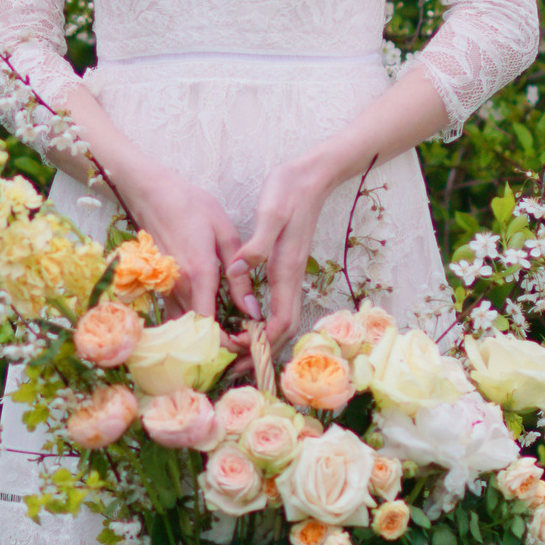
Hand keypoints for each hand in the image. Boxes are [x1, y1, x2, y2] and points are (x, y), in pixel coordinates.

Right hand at [102, 152, 256, 330]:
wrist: (152, 193)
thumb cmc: (192, 206)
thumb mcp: (225, 234)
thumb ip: (239, 277)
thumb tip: (251, 310)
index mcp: (199, 274)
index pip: (208, 325)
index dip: (226, 344)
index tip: (244, 343)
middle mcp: (178, 286)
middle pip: (196, 333)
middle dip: (219, 344)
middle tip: (242, 341)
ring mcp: (165, 287)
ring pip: (184, 327)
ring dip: (205, 336)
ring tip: (231, 332)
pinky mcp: (159, 285)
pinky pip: (176, 315)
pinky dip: (192, 324)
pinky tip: (210, 318)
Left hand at [241, 148, 345, 347]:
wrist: (312, 175)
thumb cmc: (290, 191)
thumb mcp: (271, 212)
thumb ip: (257, 243)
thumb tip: (238, 268)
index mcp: (286, 270)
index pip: (281, 322)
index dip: (262, 343)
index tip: (239, 353)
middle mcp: (291, 278)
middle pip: (283, 330)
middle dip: (261, 353)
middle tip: (233, 368)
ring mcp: (290, 274)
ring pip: (282, 320)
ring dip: (263, 341)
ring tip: (237, 355)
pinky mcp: (285, 266)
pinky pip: (278, 306)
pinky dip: (265, 324)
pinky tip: (247, 325)